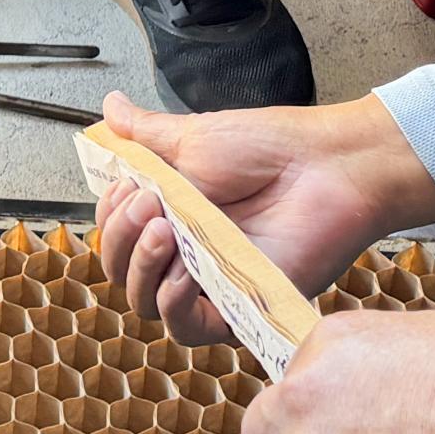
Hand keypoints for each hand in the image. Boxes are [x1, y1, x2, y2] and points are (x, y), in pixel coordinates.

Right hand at [92, 92, 434, 344]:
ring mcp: (209, 281)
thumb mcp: (192, 136)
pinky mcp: (237, 307)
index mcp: (171, 212)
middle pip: (121, 271)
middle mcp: (184, 250)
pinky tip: (182, 270)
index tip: (127, 185)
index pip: (115, 235)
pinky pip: (188, 327)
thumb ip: (144, 133)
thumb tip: (110, 106)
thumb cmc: (271, 148)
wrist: (324, 166)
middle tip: (148, 202)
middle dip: (121, 237)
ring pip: (145, 303)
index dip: (110, 216)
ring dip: (141, 266)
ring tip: (165, 228)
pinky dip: (172, 302)